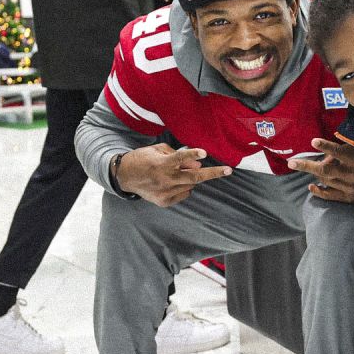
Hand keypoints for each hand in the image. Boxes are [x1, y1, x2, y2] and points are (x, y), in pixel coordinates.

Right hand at [116, 143, 231, 206]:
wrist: (125, 177)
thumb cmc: (143, 159)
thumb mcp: (157, 151)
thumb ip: (177, 155)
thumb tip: (197, 163)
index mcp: (161, 164)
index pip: (179, 158)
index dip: (192, 155)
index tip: (204, 152)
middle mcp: (164, 179)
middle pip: (194, 177)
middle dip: (213, 173)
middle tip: (228, 170)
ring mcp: (165, 192)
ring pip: (190, 185)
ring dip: (190, 178)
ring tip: (176, 173)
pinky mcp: (164, 202)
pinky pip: (184, 194)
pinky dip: (183, 187)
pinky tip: (171, 182)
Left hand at [286, 138, 353, 202]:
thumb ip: (342, 149)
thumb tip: (320, 151)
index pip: (339, 151)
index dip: (326, 146)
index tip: (313, 141)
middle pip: (325, 170)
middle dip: (307, 165)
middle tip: (291, 163)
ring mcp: (351, 187)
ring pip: (325, 180)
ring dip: (316, 174)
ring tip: (314, 168)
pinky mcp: (350, 198)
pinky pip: (329, 195)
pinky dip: (318, 191)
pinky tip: (311, 186)